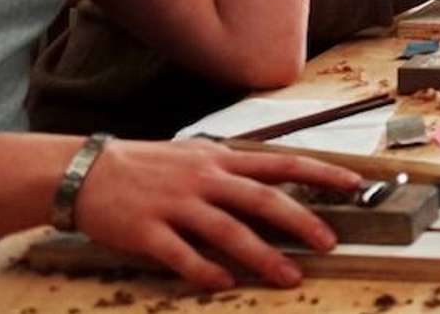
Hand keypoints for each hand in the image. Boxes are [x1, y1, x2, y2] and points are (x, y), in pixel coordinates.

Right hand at [73, 139, 360, 290]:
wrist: (84, 171)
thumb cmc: (145, 165)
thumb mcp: (194, 154)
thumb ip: (231, 168)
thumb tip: (271, 178)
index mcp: (220, 159)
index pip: (282, 163)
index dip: (321, 174)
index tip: (355, 184)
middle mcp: (204, 179)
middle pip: (263, 200)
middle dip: (301, 222)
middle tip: (329, 243)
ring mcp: (176, 204)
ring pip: (229, 231)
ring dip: (263, 257)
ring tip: (289, 277)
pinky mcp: (147, 231)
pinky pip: (182, 255)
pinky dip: (206, 271)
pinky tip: (226, 284)